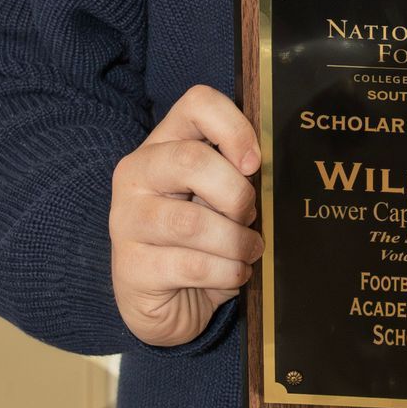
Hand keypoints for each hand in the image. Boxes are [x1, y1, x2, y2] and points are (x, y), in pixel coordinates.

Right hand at [110, 83, 262, 347]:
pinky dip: (227, 272)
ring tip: (249, 250)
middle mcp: (136, 175)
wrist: (162, 303)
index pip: (196, 104)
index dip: (234, 126)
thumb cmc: (199, 244)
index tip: (255, 164)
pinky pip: (192, 265)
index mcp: (163, 146)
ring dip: (235, 241)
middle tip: (250, 217)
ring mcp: (127, 221)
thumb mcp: (218, 203)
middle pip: (190, 159)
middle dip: (237, 194)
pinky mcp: (131, 267)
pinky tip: (235, 274)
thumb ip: (237, 179)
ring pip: (191, 222)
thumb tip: (279, 176)